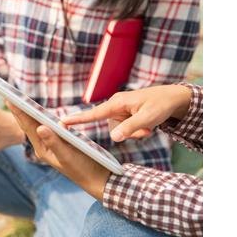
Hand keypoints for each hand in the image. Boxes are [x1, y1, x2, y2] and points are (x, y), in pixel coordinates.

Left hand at [6, 102, 109, 200]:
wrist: (97, 179)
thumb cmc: (82, 169)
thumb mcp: (67, 155)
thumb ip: (54, 142)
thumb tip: (40, 127)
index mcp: (42, 149)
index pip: (28, 127)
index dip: (19, 112)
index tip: (8, 99)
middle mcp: (44, 146)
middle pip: (30, 125)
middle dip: (20, 111)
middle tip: (9, 96)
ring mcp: (52, 144)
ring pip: (39, 125)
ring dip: (31, 113)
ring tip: (21, 101)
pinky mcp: (62, 143)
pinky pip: (50, 128)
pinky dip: (45, 118)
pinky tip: (42, 113)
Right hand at [62, 85, 191, 141]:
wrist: (174, 98)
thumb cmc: (161, 105)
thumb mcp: (147, 118)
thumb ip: (130, 128)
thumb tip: (113, 138)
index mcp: (117, 103)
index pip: (93, 114)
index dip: (77, 119)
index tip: (61, 122)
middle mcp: (116, 106)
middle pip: (113, 128)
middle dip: (129, 133)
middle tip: (147, 130)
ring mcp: (121, 110)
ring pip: (121, 130)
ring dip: (135, 132)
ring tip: (150, 126)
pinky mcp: (126, 114)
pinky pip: (126, 128)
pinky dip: (137, 130)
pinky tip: (148, 124)